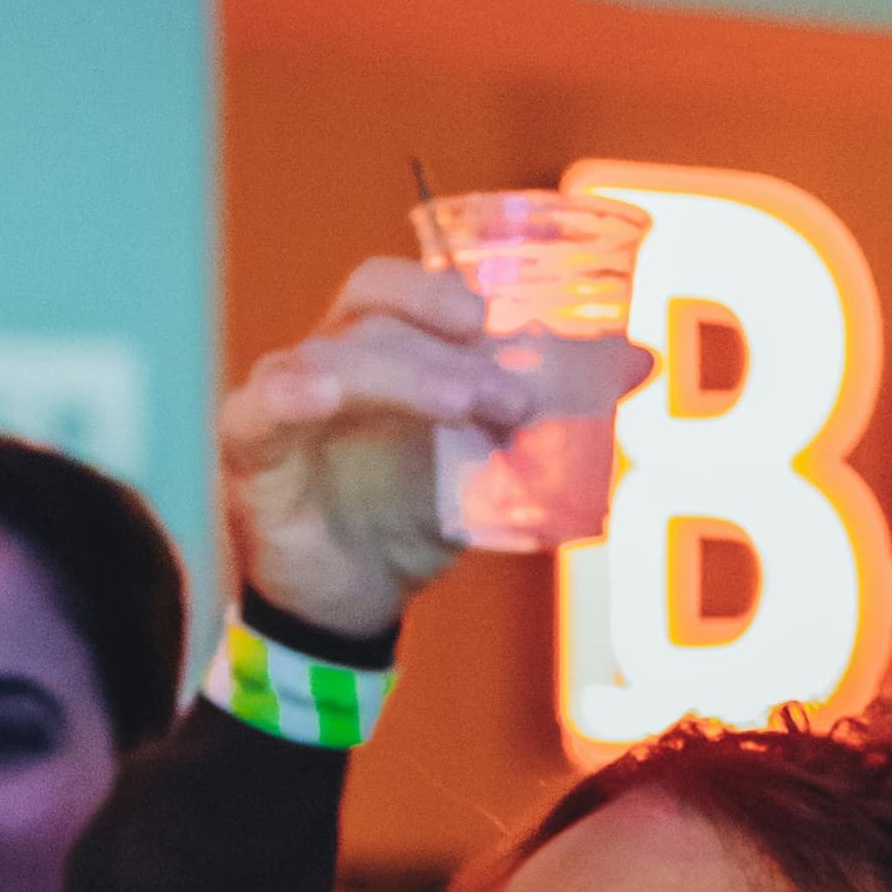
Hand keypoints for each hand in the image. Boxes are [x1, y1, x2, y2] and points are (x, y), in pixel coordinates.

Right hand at [219, 257, 650, 640]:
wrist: (357, 604)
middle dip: (447, 347)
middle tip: (509, 394)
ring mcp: (284, 401)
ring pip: (329, 357)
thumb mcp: (493, 461)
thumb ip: (553, 408)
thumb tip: (639, 358)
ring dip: (405, 376)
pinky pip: (260, 412)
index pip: (397, 287)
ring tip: (465, 409)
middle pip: (371, 312)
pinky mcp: (252, 452)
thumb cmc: (414, 515)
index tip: (493, 321)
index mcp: (381, 347)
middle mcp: (328, 358)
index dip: (441, 292)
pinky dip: (290, 397)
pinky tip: (316, 398)